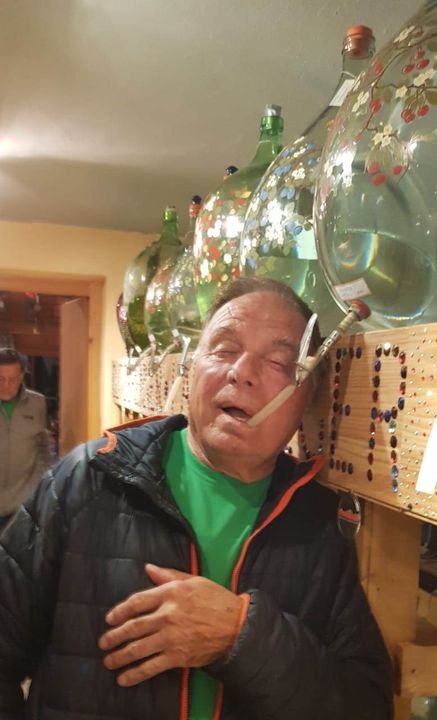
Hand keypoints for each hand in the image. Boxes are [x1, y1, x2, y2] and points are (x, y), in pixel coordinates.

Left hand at [98, 563, 242, 686]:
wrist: (236, 625)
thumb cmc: (215, 599)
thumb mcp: (193, 581)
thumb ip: (168, 575)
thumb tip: (148, 568)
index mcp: (170, 593)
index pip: (137, 601)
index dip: (120, 611)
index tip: (109, 619)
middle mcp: (167, 615)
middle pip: (133, 626)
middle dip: (114, 636)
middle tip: (103, 642)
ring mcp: (171, 637)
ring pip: (138, 648)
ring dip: (119, 656)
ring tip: (108, 661)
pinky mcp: (177, 656)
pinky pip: (151, 667)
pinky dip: (135, 674)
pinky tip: (123, 679)